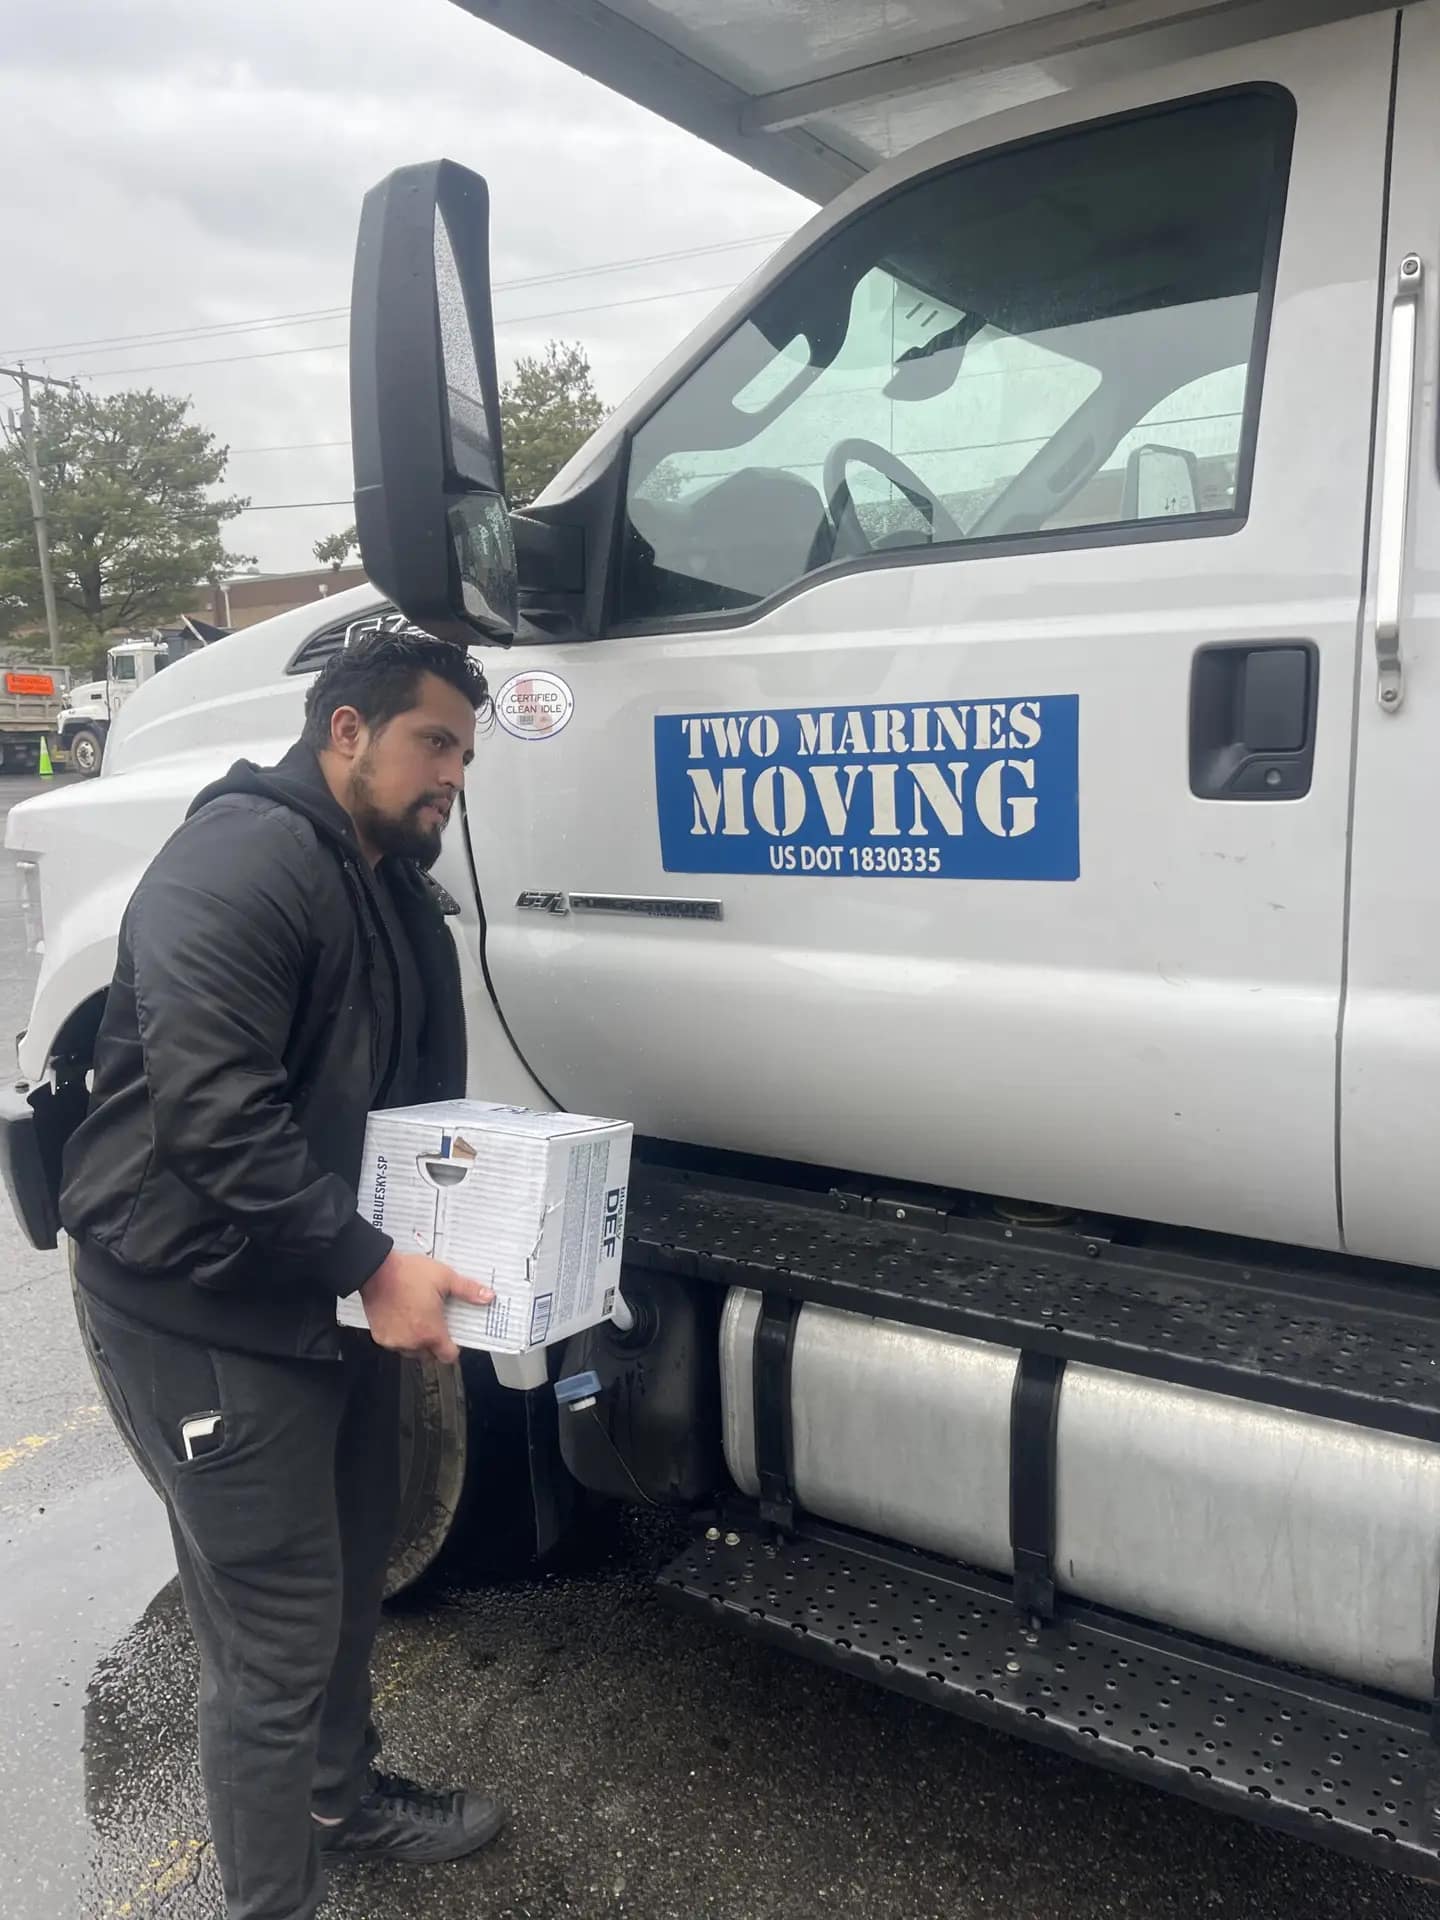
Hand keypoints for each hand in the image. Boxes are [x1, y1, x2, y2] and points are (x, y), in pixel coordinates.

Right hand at [359, 1252, 494, 1363]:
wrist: (376, 1270)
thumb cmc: (408, 1274)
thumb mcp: (445, 1278)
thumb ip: (467, 1290)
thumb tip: (488, 1296)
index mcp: (431, 1332)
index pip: (447, 1357)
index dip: (453, 1348)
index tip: (452, 1337)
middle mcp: (411, 1342)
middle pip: (429, 1355)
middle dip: (434, 1344)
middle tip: (435, 1323)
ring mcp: (394, 1341)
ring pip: (411, 1351)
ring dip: (416, 1341)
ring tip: (418, 1318)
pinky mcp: (379, 1336)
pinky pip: (395, 1343)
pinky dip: (400, 1335)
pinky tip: (402, 1317)